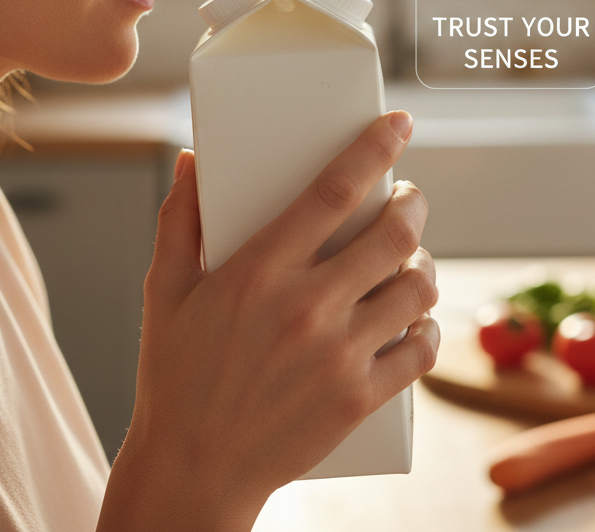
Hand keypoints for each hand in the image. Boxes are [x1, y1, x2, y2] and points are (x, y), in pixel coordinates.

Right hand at [98, 111, 438, 531]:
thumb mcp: (165, 289)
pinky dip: (428, 327)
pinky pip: (421, 350)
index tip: (400, 123)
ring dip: (425, 264)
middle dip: (414, 203)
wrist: (191, 470)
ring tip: (411, 259)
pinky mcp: (358, 399)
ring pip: (417, 289)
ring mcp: (338, 356)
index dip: (374, 148)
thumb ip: (180, 219)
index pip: (333, 190)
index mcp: (259, 271)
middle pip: (394, 234)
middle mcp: (306, 308)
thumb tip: (193, 160)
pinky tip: (414, 319)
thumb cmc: (175, 375)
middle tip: (408, 198)